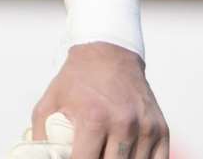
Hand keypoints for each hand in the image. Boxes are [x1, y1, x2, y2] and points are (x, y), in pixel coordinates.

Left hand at [27, 43, 167, 158]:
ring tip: (105, 153)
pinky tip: (126, 155)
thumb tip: (41, 156)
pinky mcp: (161, 130)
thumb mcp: (50, 101)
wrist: (109, 54)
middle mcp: (123, 124)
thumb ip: (42, 133)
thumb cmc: (77, 80)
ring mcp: (146, 128)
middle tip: (90, 154)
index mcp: (94, 118)